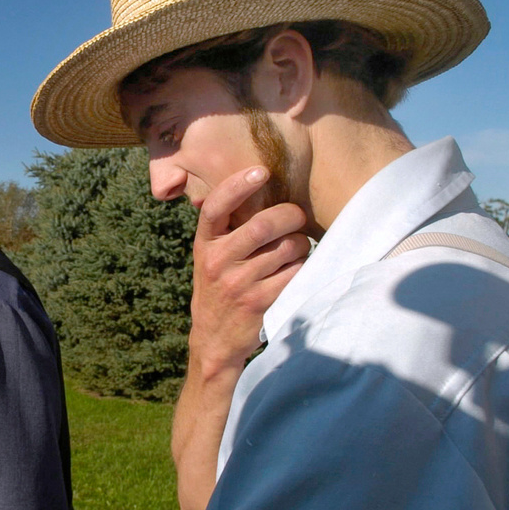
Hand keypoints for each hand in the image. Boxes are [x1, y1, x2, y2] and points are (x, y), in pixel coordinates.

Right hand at [189, 166, 309, 376]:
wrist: (214, 338)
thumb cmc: (218, 286)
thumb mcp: (210, 256)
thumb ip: (228, 230)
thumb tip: (265, 192)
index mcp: (205, 244)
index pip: (216, 207)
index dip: (238, 186)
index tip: (261, 171)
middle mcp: (218, 262)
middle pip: (263, 225)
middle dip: (290, 215)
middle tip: (298, 215)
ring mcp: (239, 284)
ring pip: (287, 248)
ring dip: (300, 244)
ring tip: (297, 248)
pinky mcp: (260, 303)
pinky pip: (295, 273)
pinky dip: (304, 267)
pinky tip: (297, 269)